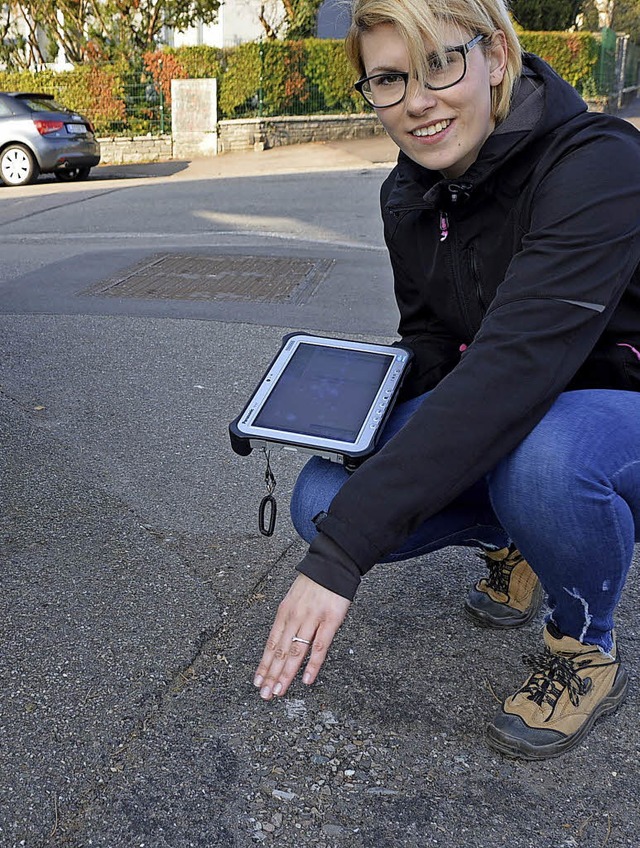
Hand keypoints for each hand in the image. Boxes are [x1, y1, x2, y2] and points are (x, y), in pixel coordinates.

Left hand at [253, 573, 350, 699]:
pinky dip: (312, 664)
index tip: (258, 681)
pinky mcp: (330, 620)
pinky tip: (306, 679)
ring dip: (286, 674)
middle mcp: (294, 617)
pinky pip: (319, 646)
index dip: (264, 664)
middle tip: (265, 694)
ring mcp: (311, 619)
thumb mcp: (294, 599)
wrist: (333, 563)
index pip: (270, 643)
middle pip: (279, 651)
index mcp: (284, 612)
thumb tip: (281, 642)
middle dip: (271, 675)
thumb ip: (289, 620)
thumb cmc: (315, 583)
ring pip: (295, 652)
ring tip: (279, 691)